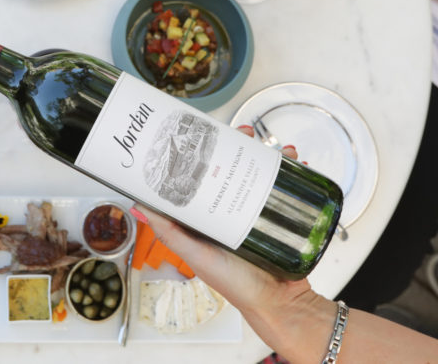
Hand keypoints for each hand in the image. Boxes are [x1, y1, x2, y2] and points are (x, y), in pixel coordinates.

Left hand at [132, 126, 307, 318]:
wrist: (280, 303)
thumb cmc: (237, 286)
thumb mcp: (197, 256)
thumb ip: (170, 234)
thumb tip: (140, 206)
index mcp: (207, 217)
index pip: (201, 174)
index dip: (205, 151)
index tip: (209, 134)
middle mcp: (229, 210)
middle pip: (233, 165)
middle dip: (241, 144)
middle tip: (246, 134)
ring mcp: (254, 211)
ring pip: (260, 170)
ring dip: (270, 153)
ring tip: (278, 149)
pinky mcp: (277, 216)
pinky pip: (283, 187)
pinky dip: (291, 171)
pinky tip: (297, 163)